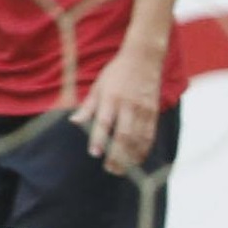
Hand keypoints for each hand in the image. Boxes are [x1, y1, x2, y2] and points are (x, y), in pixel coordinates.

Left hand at [71, 50, 161, 176]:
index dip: (99, 138)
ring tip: (121, 169)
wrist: (144, 58)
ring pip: (138, 138)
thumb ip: (87, 106)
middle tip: (109, 169)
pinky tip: (137, 160)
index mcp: (111, 98)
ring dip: (130, 156)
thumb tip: (73, 122)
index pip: (104, 122)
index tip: (94, 153)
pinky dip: (144, 149)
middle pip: (123, 135)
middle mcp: (128, 105)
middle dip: (116, 155)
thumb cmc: (116, 73)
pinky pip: (150, 135)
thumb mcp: (98, 86)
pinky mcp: (153, 112)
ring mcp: (143, 109)